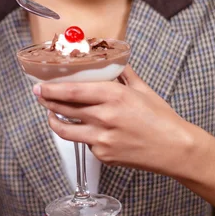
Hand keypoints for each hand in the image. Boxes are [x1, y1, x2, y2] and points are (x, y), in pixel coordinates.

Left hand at [33, 65, 194, 177]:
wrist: (175, 149)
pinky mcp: (103, 155)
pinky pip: (84, 143)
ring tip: (51, 114)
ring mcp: (102, 139)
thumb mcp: (142, 89)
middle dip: (47, 101)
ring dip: (54, 120)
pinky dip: (82, 135)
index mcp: (113, 95)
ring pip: (66, 129)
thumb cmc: (161, 118)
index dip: (51, 89)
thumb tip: (111, 60)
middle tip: (39, 95)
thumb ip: (123, 72)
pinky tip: (85, 129)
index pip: (72, 90)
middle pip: (64, 108)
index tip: (40, 85)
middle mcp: (104, 117)